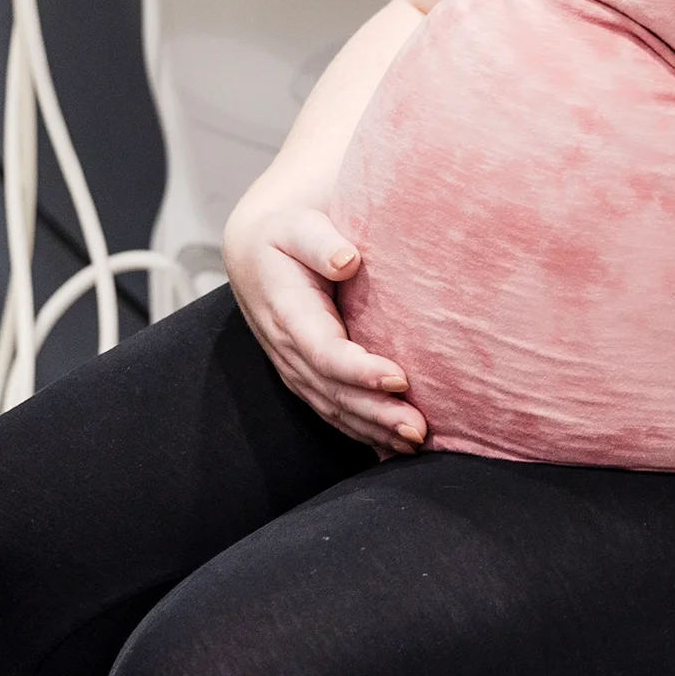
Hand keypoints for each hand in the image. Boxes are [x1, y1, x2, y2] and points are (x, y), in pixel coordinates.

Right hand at [223, 200, 426, 454]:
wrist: (255, 250)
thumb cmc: (286, 232)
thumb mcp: (298, 225)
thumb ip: (320, 241)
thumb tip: (346, 259)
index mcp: (287, 312)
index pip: (324, 351)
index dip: (360, 370)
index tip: (400, 378)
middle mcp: (288, 349)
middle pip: (333, 391)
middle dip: (375, 414)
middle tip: (419, 429)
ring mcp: (295, 368)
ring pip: (334, 408)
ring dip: (373, 430)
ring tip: (415, 442)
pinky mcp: (307, 377)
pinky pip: (334, 411)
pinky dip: (363, 432)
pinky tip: (393, 449)